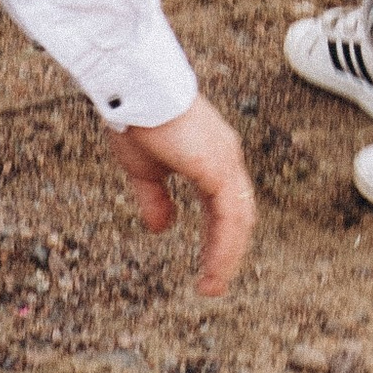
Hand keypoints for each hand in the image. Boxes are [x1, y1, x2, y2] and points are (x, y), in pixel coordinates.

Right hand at [111, 94, 256, 298]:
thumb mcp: (144, 169)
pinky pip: (230, 217)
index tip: (208, 267)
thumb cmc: (138, 118)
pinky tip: (213, 269)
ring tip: (212, 285)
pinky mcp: (218, 167)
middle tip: (214, 283)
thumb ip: (156, 200)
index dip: (219, 238)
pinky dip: (224, 247)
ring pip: (239, 220)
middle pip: (238, 214)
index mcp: (212, 156)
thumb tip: (165, 229)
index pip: (225, 205)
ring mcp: (226, 161)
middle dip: (228, 251)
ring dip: (227, 256)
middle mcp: (226, 157)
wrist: (134, 87)